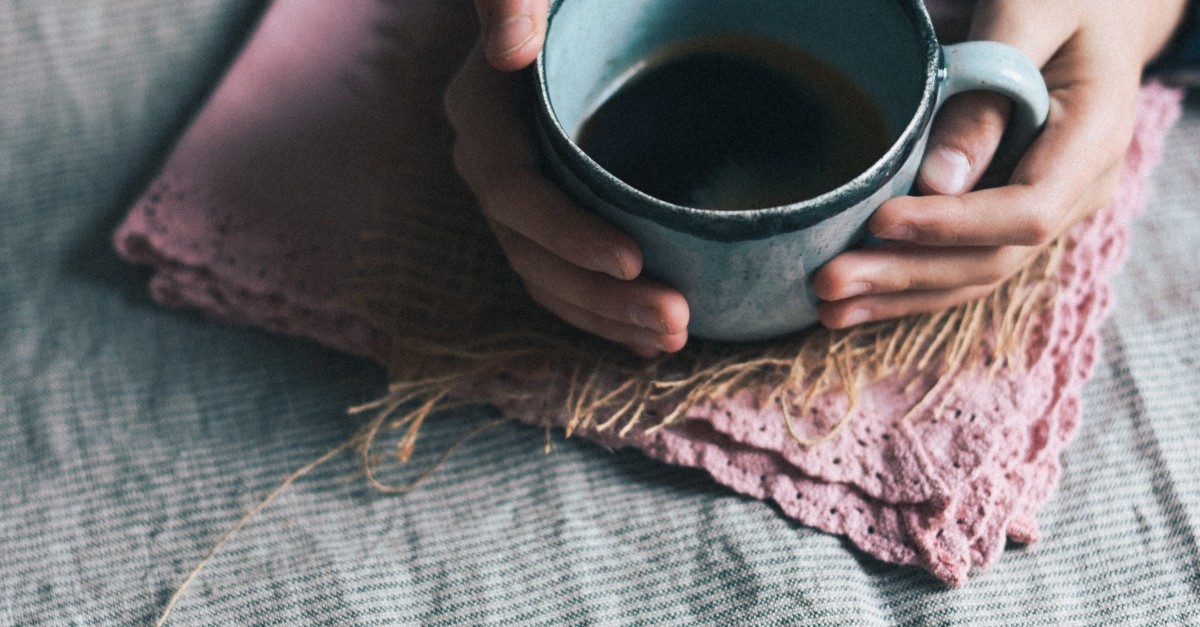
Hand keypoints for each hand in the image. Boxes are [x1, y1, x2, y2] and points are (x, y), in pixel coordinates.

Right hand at [446, 1, 689, 356]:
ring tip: (673, 338)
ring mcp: (515, 198)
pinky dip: (601, 312)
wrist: (580, 14)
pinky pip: (560, 277)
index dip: (568, 235)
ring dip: (606, 318)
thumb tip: (510, 48)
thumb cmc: (572, 0)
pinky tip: (647, 340)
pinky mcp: (544, 217)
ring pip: (546, 277)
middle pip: (530, 252)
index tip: (636, 260)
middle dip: (600, 297)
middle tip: (675, 321)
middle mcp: (488, 163)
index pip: (513, 192)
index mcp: (483, 113)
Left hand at [814, 0, 1189, 328]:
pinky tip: (855, 302)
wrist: (1093, 9)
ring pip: (973, 274)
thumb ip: (985, 97)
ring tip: (827, 307)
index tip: (880, 220)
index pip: (1025, 212)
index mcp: (1092, 141)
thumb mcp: (1027, 19)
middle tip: (829, 282)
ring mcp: (1046, 210)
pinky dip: (907, 283)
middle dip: (906, 274)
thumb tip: (938, 184)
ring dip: (898, 295)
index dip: (951, 227)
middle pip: (991, 259)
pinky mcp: (1008, 216)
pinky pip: (962, 262)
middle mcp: (1076, 191)